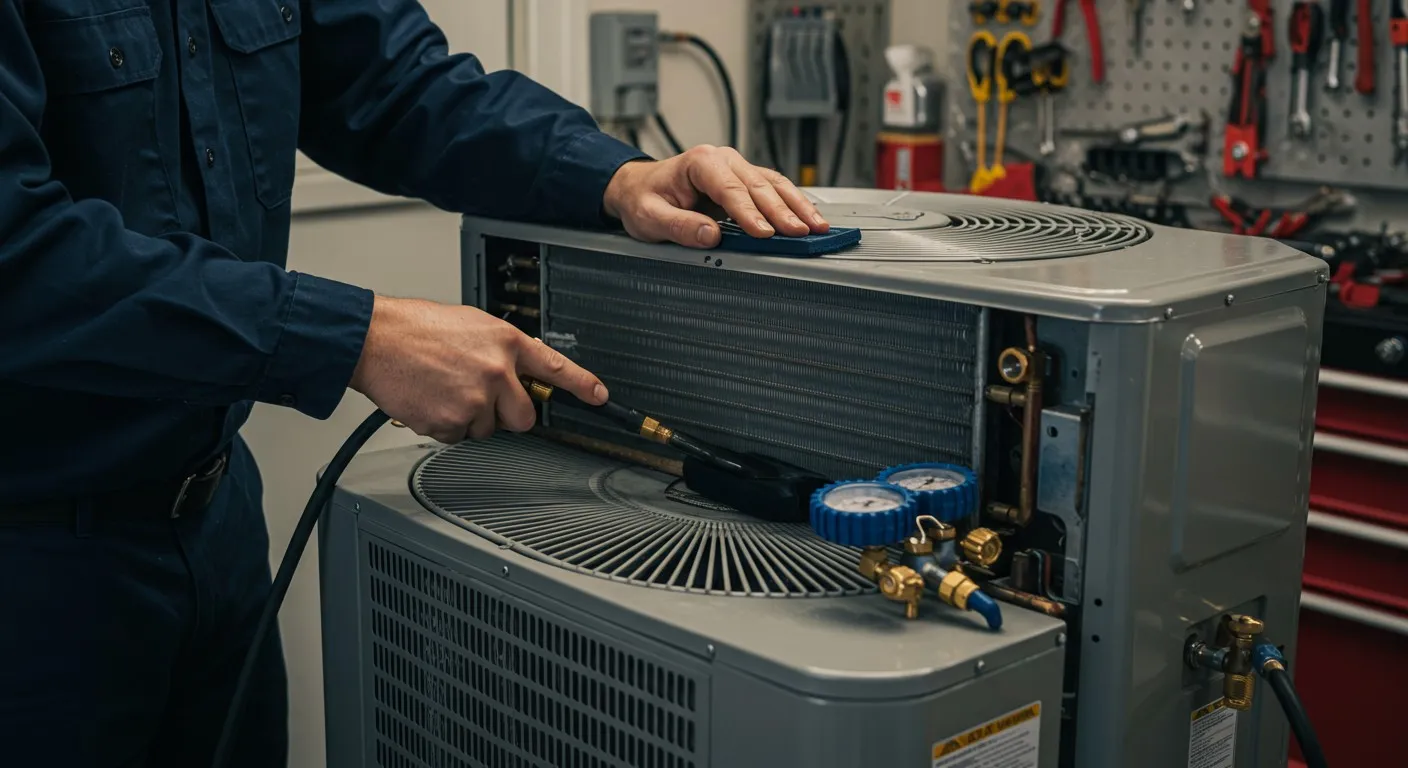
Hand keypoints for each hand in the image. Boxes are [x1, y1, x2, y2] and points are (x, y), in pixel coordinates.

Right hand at [348, 296, 605, 442]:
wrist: (376, 339)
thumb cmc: (416, 329)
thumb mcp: (472, 325)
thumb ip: (500, 349)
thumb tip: (516, 369)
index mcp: (506, 342)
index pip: (555, 367)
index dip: (582, 385)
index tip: (600, 397)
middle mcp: (497, 371)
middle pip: (523, 417)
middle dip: (506, 415)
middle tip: (480, 399)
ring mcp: (476, 398)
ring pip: (487, 429)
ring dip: (469, 418)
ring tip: (443, 389)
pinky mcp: (452, 420)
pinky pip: (458, 437)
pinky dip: (444, 425)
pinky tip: (430, 400)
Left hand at [603, 145, 828, 248]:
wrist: (639, 187)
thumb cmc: (644, 198)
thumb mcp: (650, 217)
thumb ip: (679, 226)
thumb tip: (711, 235)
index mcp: (701, 162)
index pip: (731, 189)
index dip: (750, 213)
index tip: (765, 233)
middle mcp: (723, 159)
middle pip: (759, 186)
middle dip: (782, 211)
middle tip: (800, 232)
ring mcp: (737, 168)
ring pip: (774, 184)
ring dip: (797, 205)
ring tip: (816, 226)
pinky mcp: (745, 180)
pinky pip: (774, 188)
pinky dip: (793, 203)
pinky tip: (808, 216)